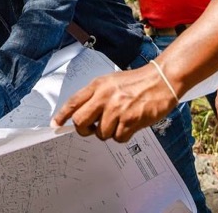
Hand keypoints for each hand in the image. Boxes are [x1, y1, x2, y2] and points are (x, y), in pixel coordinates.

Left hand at [51, 64, 176, 141]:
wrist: (161, 80)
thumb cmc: (136, 82)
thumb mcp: (111, 82)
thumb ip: (95, 95)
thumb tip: (80, 113)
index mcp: (98, 85)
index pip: (73, 101)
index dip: (62, 114)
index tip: (56, 123)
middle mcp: (104, 96)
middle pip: (80, 121)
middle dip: (84, 130)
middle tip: (92, 128)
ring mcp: (117, 109)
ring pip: (100, 133)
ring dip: (109, 132)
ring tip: (119, 121)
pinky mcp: (130, 120)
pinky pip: (118, 138)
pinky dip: (123, 136)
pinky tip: (129, 125)